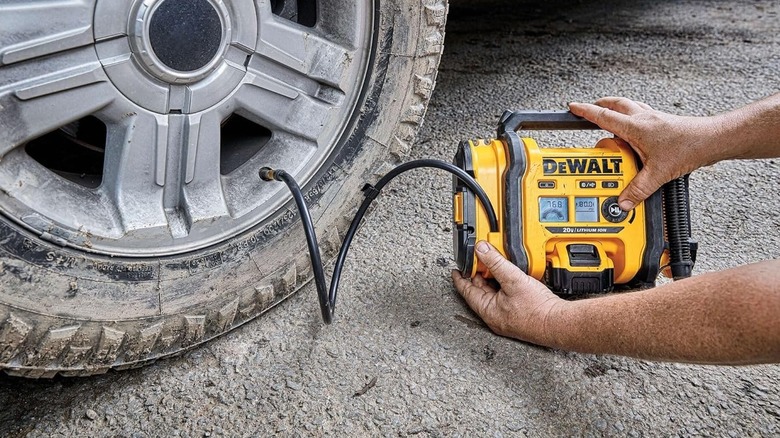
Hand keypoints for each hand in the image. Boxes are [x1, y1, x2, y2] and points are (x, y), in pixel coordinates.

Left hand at [451, 241, 564, 345]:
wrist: (559, 323)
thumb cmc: (537, 310)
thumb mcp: (513, 280)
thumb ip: (495, 263)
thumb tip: (481, 250)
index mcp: (488, 311)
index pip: (466, 291)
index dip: (460, 277)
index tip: (456, 269)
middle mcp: (495, 316)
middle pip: (481, 290)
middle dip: (479, 274)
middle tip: (478, 259)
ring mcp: (506, 315)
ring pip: (494, 293)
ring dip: (493, 278)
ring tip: (494, 264)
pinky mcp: (519, 313)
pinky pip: (505, 296)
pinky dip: (504, 284)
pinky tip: (511, 275)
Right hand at [569, 97, 723, 209]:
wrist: (711, 140)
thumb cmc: (689, 148)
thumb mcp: (658, 174)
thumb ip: (638, 190)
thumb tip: (624, 201)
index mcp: (636, 127)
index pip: (603, 117)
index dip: (586, 112)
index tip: (573, 107)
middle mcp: (643, 118)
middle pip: (615, 104)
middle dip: (598, 105)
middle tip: (588, 109)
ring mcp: (654, 118)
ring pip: (628, 106)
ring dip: (615, 109)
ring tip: (607, 118)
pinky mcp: (662, 122)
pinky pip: (641, 114)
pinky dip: (631, 117)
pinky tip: (633, 129)